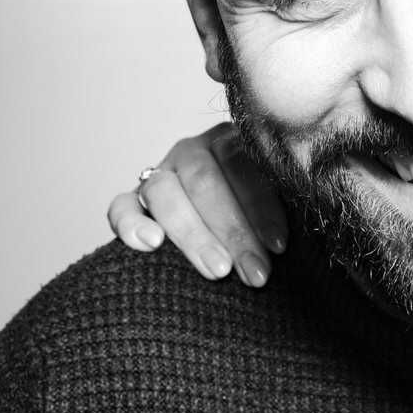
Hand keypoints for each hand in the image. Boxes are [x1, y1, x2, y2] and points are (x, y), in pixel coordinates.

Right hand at [108, 124, 287, 286]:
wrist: (220, 212)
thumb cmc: (258, 209)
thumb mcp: (276, 196)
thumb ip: (282, 202)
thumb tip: (290, 238)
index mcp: (232, 139)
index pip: (244, 166)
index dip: (262, 208)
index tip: (278, 246)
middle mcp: (194, 151)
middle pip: (206, 183)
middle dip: (233, 232)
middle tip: (254, 273)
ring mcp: (160, 172)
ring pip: (165, 193)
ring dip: (193, 234)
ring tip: (218, 270)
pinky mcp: (132, 199)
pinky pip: (121, 207)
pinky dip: (131, 224)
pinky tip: (151, 244)